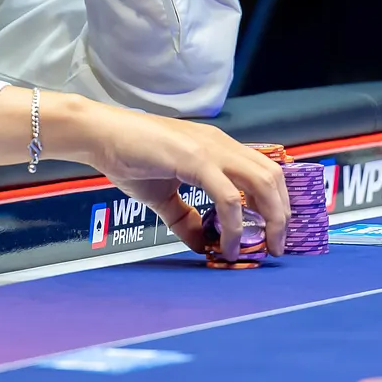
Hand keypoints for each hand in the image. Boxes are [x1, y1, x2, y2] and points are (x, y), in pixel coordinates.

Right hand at [80, 108, 290, 256]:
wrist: (99, 134)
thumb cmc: (126, 156)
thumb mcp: (162, 196)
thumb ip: (184, 219)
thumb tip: (202, 247)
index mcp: (217, 147)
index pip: (264, 170)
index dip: (277, 201)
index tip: (275, 231)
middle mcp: (221, 144)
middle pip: (273, 176)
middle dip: (282, 214)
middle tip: (277, 246)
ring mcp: (210, 149)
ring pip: (262, 182)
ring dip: (271, 218)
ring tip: (264, 247)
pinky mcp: (195, 159)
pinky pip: (229, 196)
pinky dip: (234, 224)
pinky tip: (227, 244)